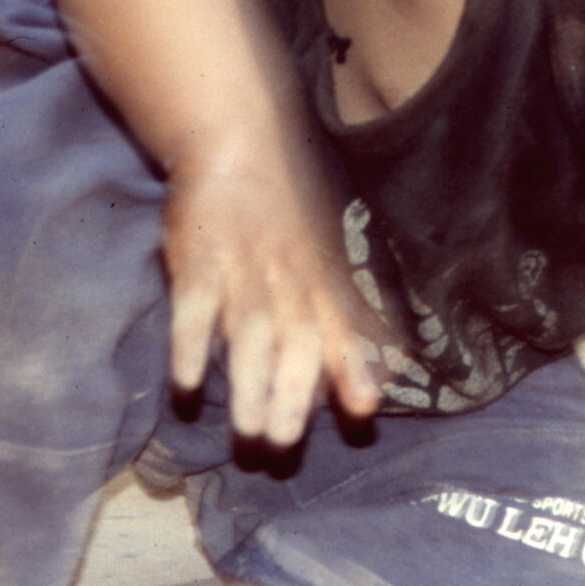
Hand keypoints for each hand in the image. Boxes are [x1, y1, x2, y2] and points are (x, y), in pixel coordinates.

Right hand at [160, 142, 383, 446]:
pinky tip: (186, 385)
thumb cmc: (290, 211)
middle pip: (296, 340)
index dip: (355, 367)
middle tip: (285, 441)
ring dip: (250, 381)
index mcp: (323, 278)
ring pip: (251, 332)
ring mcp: (243, 270)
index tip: (366, 410)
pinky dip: (190, 346)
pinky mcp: (197, 260)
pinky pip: (193, 308)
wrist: (237, 144)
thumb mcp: (334, 253)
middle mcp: (289, 279)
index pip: (344, 328)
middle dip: (294, 391)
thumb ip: (355, 310)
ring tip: (247, 430)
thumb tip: (398, 361)